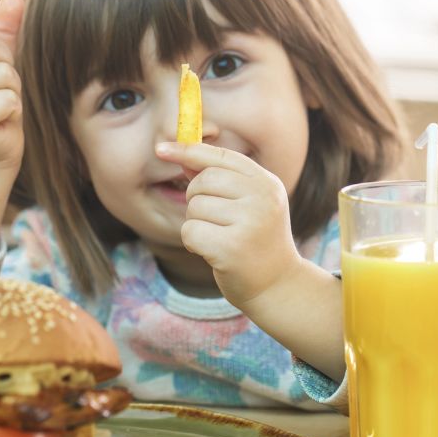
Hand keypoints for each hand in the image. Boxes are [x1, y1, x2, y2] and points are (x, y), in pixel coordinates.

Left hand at [156, 142, 302, 306]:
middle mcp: (262, 198)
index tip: (160, 150)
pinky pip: (190, 231)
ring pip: (194, 207)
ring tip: (218, 238)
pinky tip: (212, 253)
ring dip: (196, 223)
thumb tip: (183, 157)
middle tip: (213, 220)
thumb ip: (219, 179)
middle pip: (203, 181)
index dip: (188, 150)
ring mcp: (250, 222)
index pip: (221, 158)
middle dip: (196, 199)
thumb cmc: (256, 242)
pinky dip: (193, 243)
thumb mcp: (246, 205)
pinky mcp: (232, 248)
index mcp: (267, 183)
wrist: (277, 286)